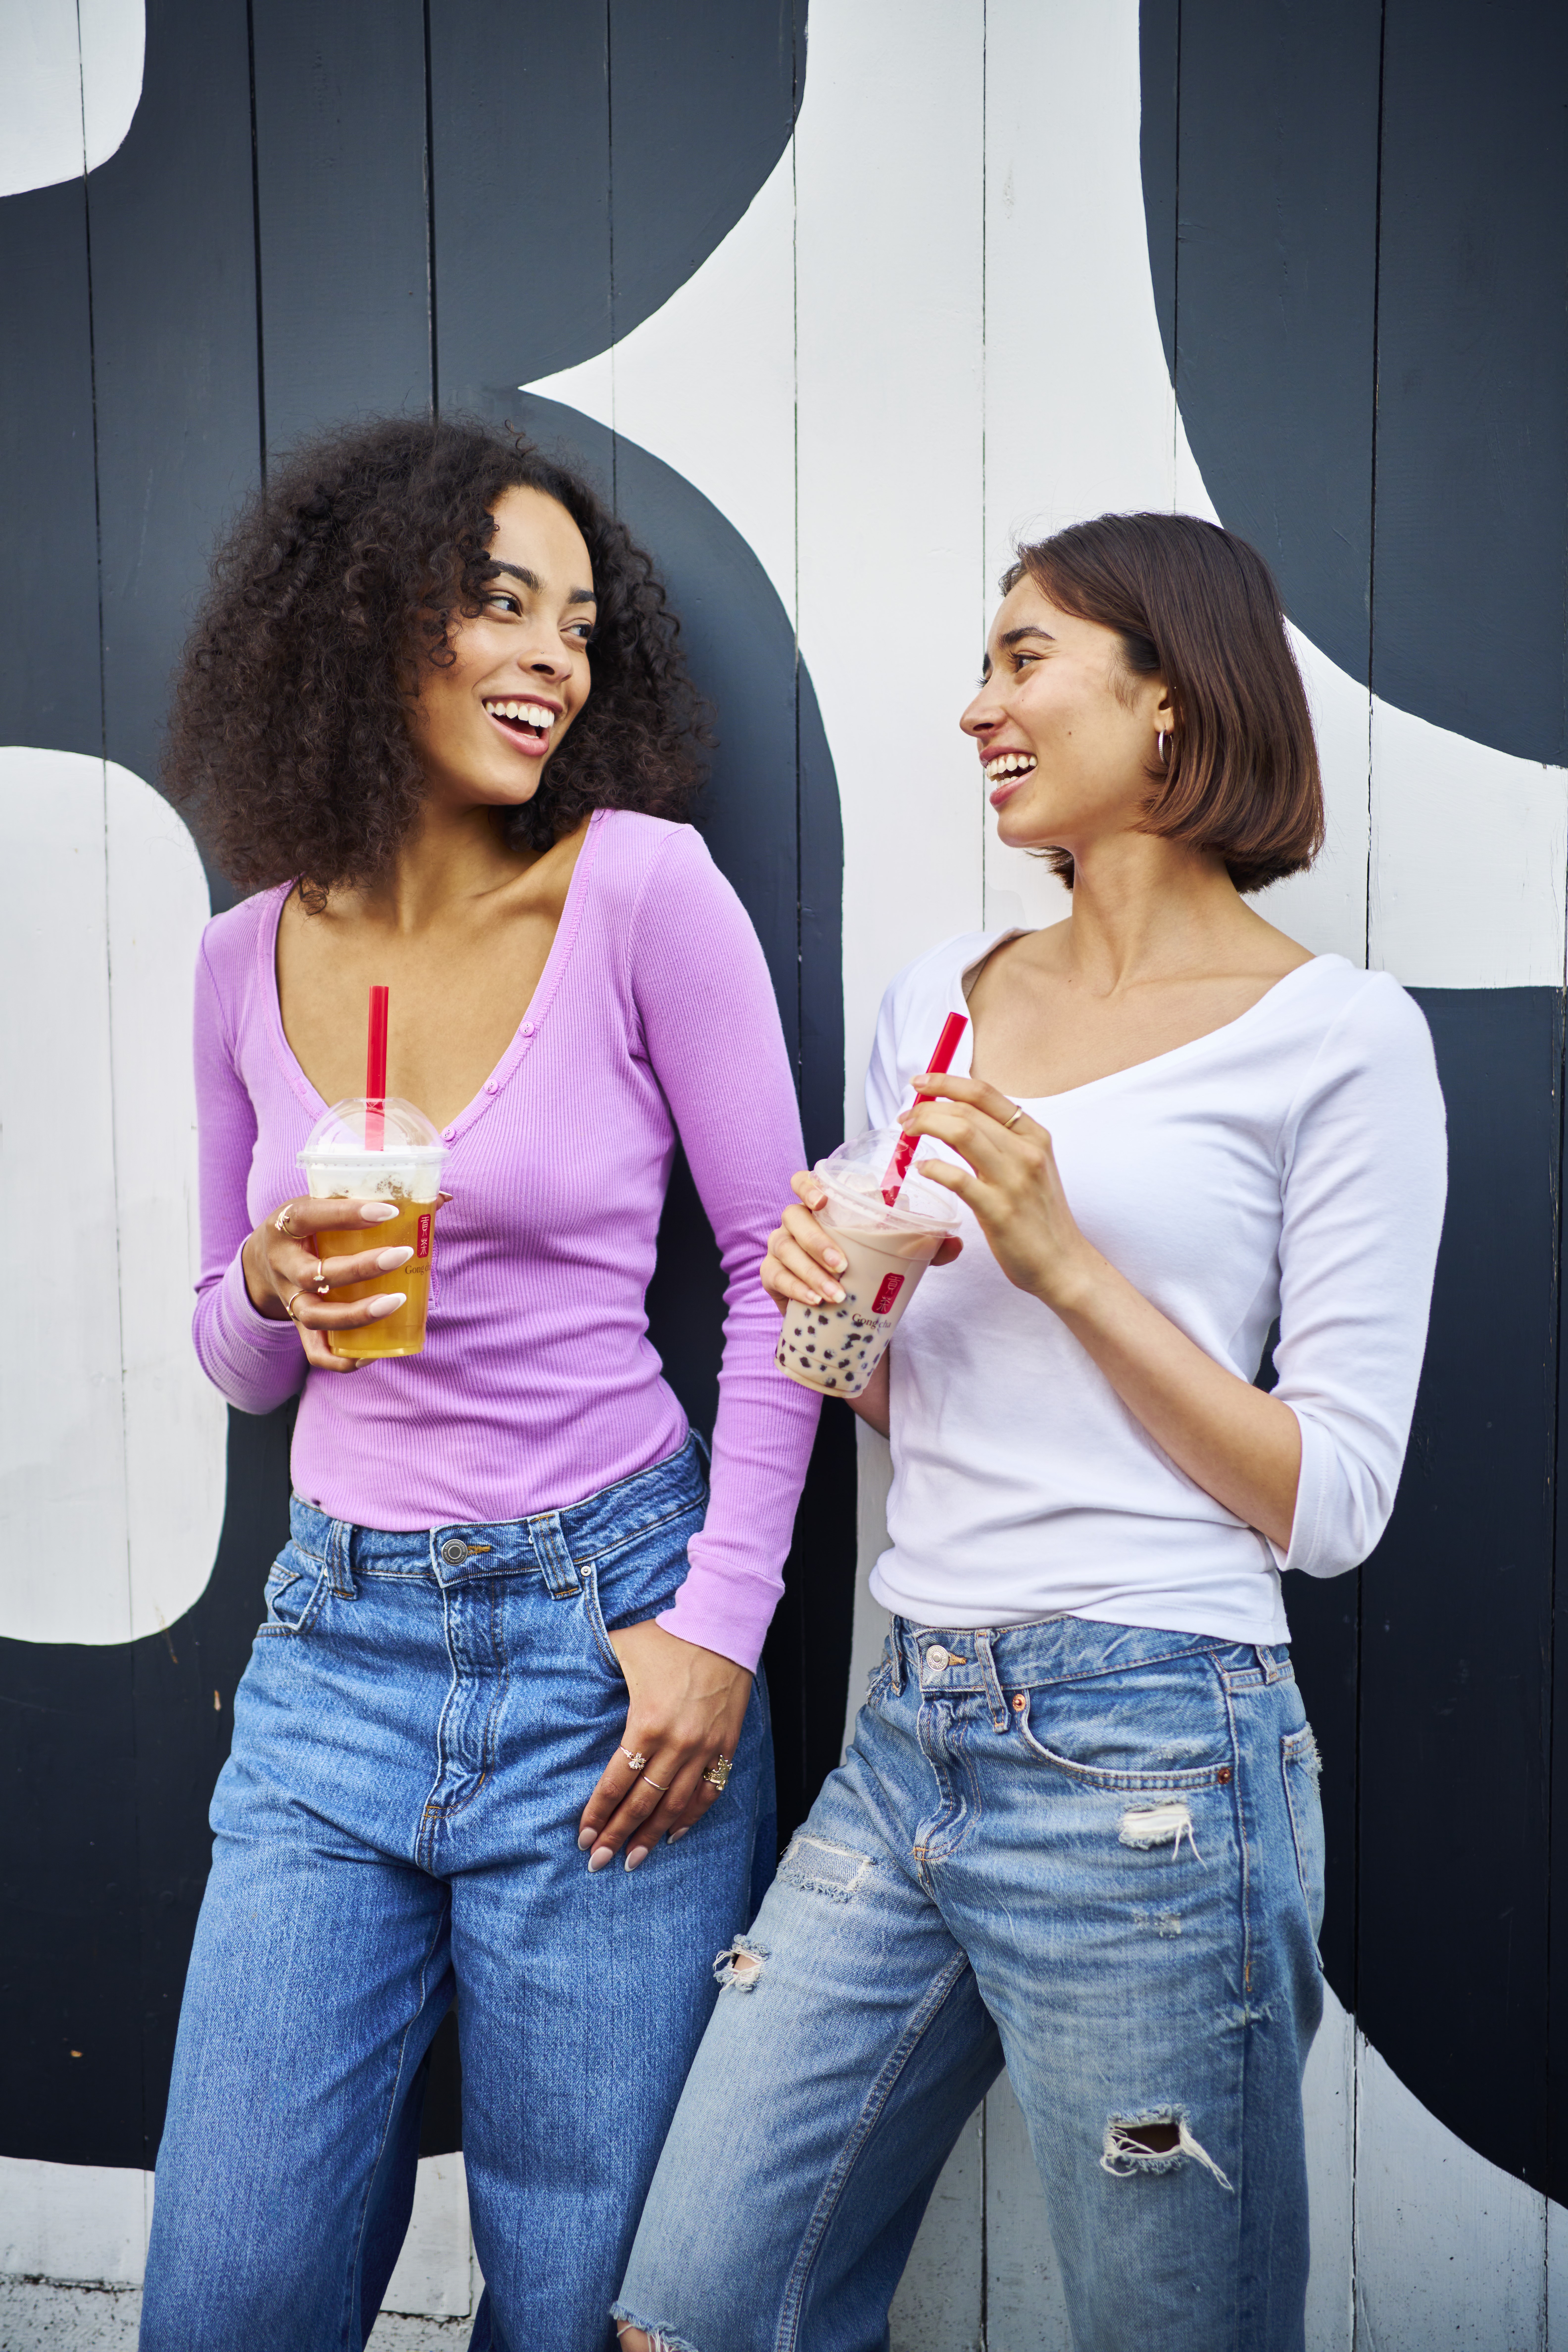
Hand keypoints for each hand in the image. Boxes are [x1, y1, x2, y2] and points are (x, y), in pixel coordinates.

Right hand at [241, 1195, 411, 1373]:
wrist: (262, 1259)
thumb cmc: (309, 1226)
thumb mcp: (325, 1204)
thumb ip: (371, 1200)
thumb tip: (442, 1198)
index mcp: (285, 1226)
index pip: (310, 1217)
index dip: (347, 1214)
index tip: (389, 1211)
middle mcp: (282, 1266)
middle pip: (314, 1274)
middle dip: (360, 1268)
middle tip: (401, 1255)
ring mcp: (288, 1300)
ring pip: (315, 1316)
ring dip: (356, 1314)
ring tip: (396, 1302)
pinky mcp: (297, 1327)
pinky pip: (314, 1352)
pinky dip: (341, 1359)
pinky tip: (372, 1355)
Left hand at [577, 1620, 751, 1873]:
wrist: (722, 1624)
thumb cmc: (667, 1635)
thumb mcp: (622, 1648)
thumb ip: (594, 1667)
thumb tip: (563, 1675)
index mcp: (646, 1722)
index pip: (616, 1782)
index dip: (598, 1814)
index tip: (583, 1838)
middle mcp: (677, 1743)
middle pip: (642, 1802)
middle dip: (618, 1835)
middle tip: (598, 1862)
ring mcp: (704, 1746)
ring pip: (676, 1805)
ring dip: (653, 1835)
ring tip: (633, 1859)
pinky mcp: (726, 1744)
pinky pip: (709, 1791)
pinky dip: (692, 1816)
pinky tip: (674, 1834)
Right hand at [761, 1169, 961, 1312]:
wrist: (842, 1306)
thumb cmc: (866, 1266)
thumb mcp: (897, 1254)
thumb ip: (925, 1247)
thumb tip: (956, 1243)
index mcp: (822, 1206)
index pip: (803, 1182)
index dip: (808, 1186)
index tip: (823, 1201)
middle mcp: (797, 1221)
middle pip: (793, 1217)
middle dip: (815, 1240)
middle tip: (842, 1264)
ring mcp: (781, 1247)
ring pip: (784, 1248)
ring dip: (810, 1271)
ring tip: (836, 1293)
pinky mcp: (773, 1275)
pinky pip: (775, 1276)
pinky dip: (796, 1288)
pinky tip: (815, 1300)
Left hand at [899, 1071, 1095, 1308]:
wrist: (1063, 1263)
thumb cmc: (1039, 1215)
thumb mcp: (1026, 1167)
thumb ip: (996, 1141)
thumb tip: (952, 1118)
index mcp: (1034, 1136)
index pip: (985, 1093)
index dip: (947, 1082)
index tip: (920, 1082)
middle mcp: (1026, 1151)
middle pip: (967, 1110)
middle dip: (928, 1106)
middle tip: (906, 1117)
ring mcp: (1013, 1180)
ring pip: (961, 1132)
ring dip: (926, 1126)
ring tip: (908, 1134)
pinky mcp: (999, 1211)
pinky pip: (958, 1178)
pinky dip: (934, 1168)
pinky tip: (923, 1168)